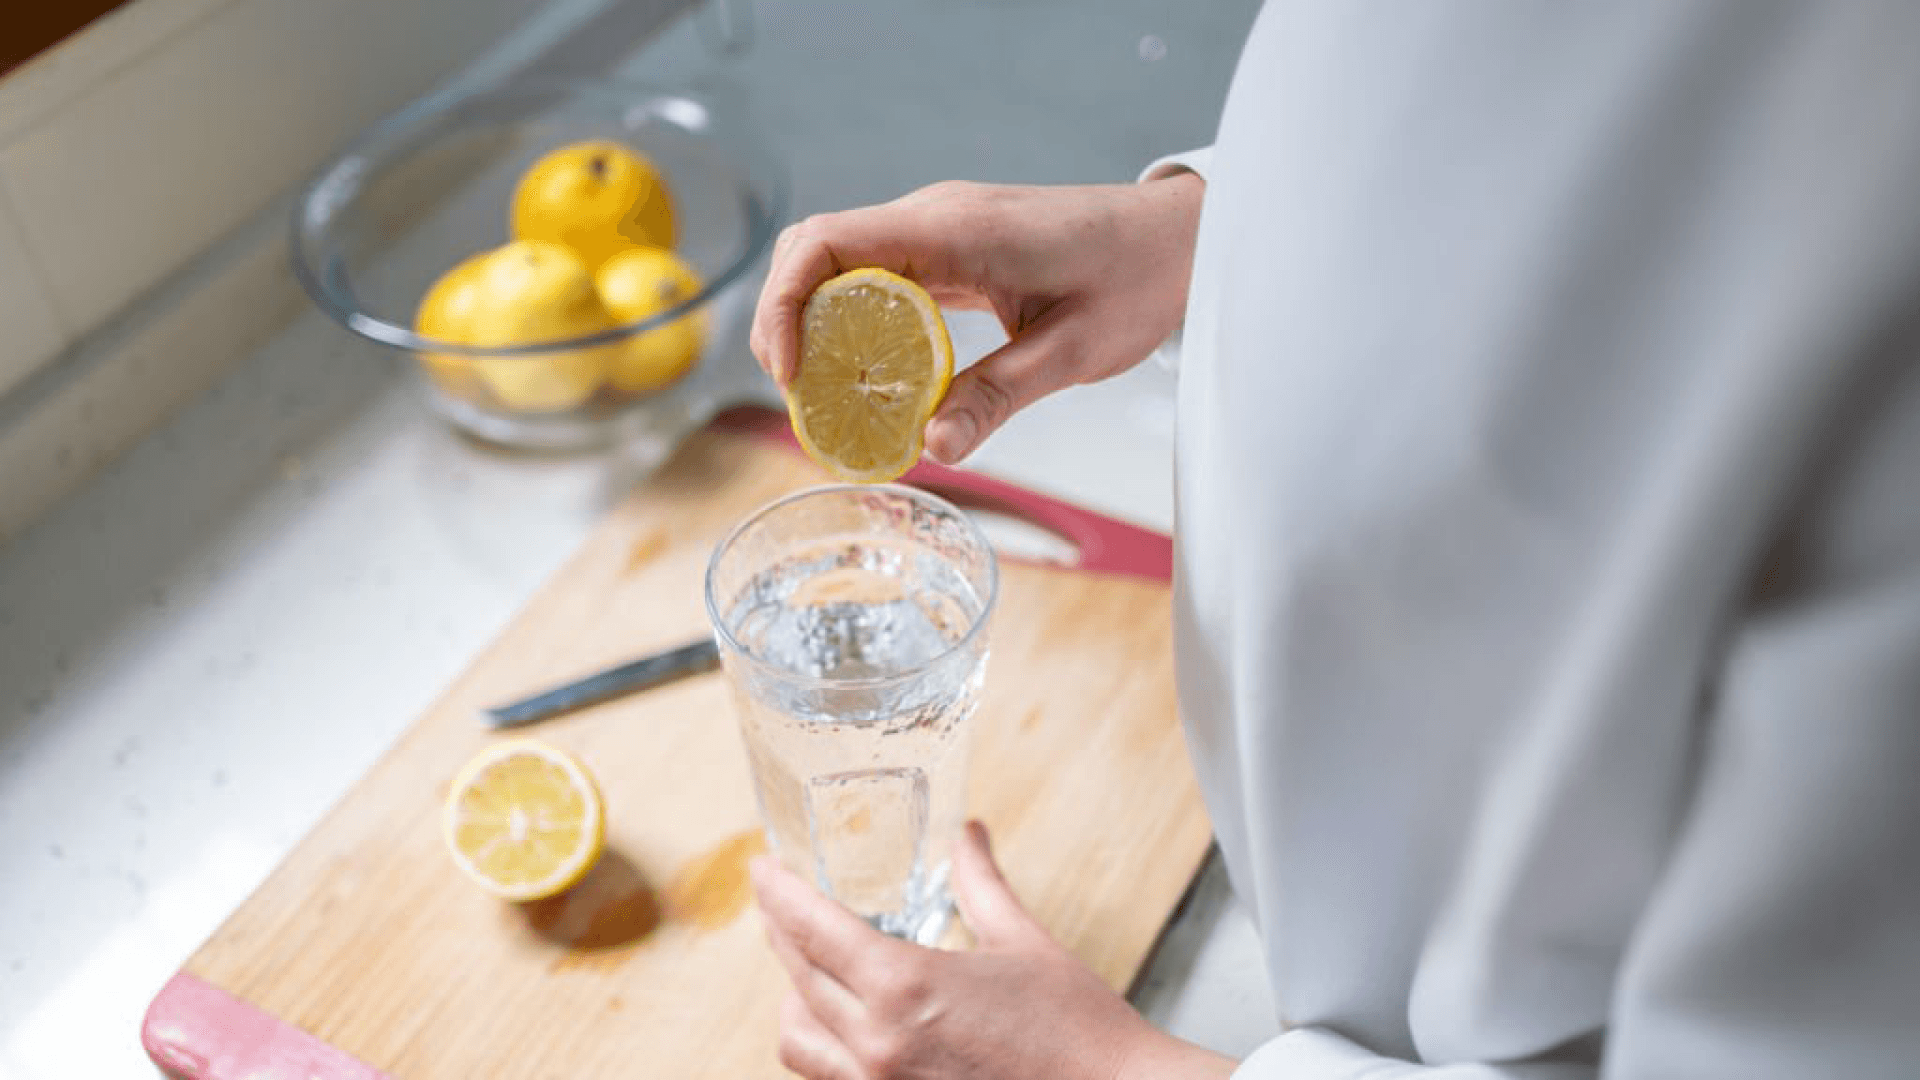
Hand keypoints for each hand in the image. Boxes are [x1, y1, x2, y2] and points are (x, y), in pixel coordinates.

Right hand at [750, 176, 1203, 462]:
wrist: (1179, 237)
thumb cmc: (1136, 280)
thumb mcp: (1072, 351)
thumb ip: (999, 396)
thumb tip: (935, 449)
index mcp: (955, 229)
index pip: (829, 242)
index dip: (785, 304)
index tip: (790, 374)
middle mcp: (934, 217)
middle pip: (815, 249)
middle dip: (786, 319)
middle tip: (800, 398)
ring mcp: (939, 228)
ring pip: (839, 260)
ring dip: (814, 320)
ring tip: (823, 394)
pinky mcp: (950, 246)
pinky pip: (877, 273)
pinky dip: (853, 318)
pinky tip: (867, 372)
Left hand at [750, 820, 1235, 1079]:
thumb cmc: (1079, 1033)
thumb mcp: (1023, 943)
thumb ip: (980, 883)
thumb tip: (967, 834)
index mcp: (905, 989)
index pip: (810, 929)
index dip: (777, 892)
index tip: (761, 867)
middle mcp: (878, 1046)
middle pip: (795, 978)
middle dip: (781, 932)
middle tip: (778, 901)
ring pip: (797, 1039)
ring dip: (795, 997)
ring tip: (808, 968)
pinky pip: (829, 1078)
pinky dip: (823, 1045)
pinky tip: (845, 1023)